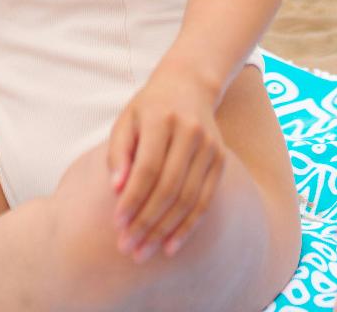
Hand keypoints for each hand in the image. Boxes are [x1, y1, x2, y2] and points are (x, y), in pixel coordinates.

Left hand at [106, 63, 225, 262]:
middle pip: (169, 187)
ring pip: (188, 198)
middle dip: (147, 222)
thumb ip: (119, 153)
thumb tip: (117, 191)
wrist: (189, 84)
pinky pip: (204, 200)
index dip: (132, 199)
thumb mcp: (127, 120)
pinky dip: (187, 226)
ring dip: (164, 230)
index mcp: (162, 118)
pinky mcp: (220, 160)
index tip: (117, 225)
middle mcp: (190, 132)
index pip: (147, 168)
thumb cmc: (149, 108)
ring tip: (143, 252)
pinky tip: (170, 246)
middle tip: (128, 248)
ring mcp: (209, 146)